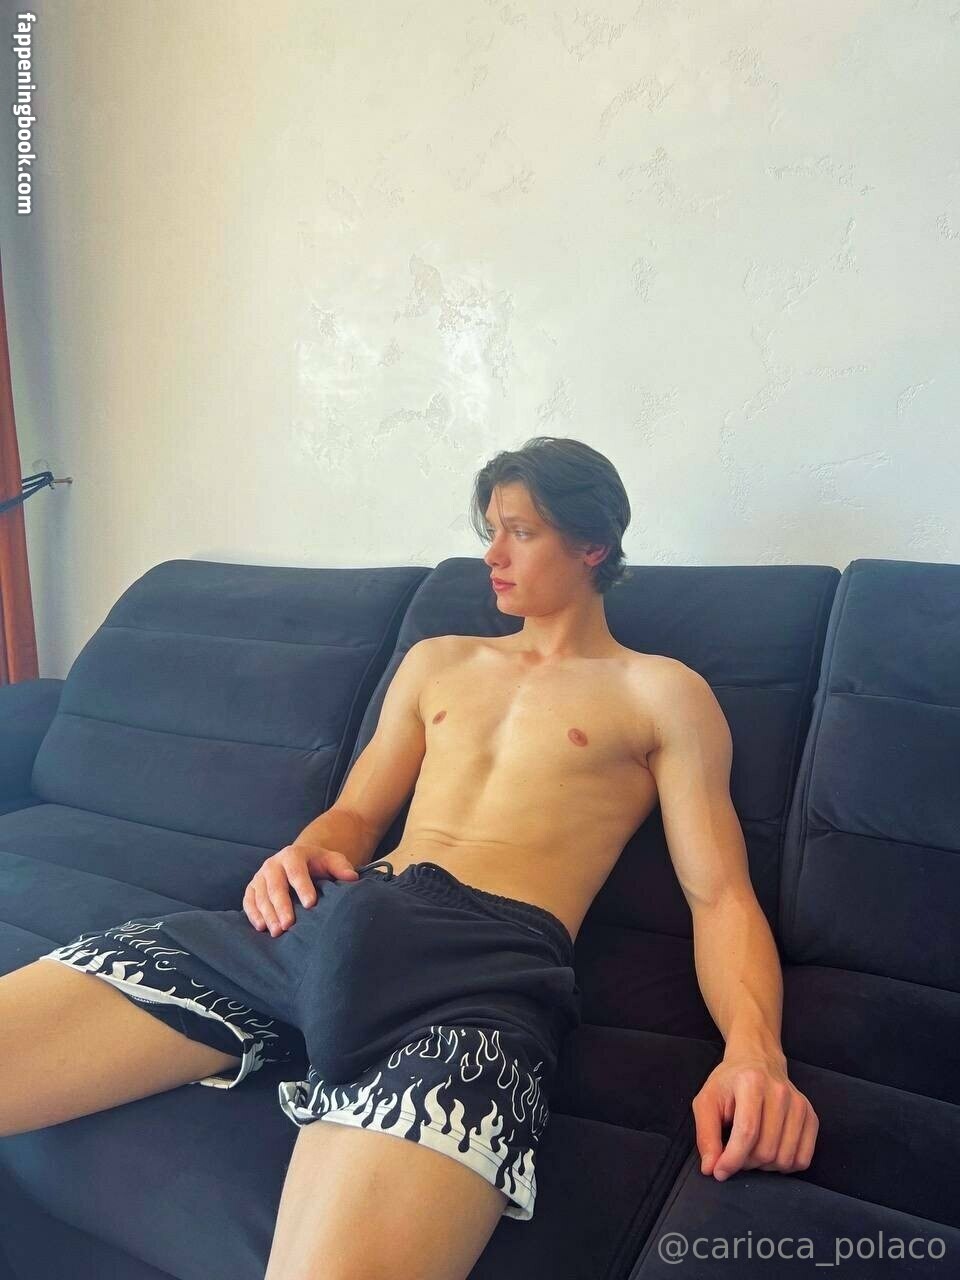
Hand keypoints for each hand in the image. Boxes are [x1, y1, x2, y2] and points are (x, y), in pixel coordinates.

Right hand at [243, 843, 358, 935]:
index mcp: (293, 855)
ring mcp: (260, 875)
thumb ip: (341, 867)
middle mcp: (273, 863)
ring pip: (261, 895)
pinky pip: (249, 900)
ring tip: (277, 932)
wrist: (299, 860)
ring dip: (268, 914)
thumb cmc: (318, 864)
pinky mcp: (252, 887)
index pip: (296, 871)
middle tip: (289, 925)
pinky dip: (253, 914)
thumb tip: (352, 878)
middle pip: (275, 886)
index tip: (311, 904)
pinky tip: (261, 927)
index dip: (303, 887)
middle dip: (282, 906)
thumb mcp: (331, 860)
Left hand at [693, 1050, 818, 1181]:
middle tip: (735, 1154)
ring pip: (784, 1159)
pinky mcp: (811, 1116)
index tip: (719, 1172)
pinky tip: (771, 1151)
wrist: (758, 1061)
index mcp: (751, 1083)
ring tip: (751, 1151)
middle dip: (745, 1162)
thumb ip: (706, 1134)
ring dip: (764, 1166)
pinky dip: (785, 1165)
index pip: (746, 1133)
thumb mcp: (706, 1101)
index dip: (732, 1159)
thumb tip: (710, 1169)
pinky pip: (803, 1159)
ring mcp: (799, 1105)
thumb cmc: (729, 1083)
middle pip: (766, 1150)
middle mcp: (780, 1092)